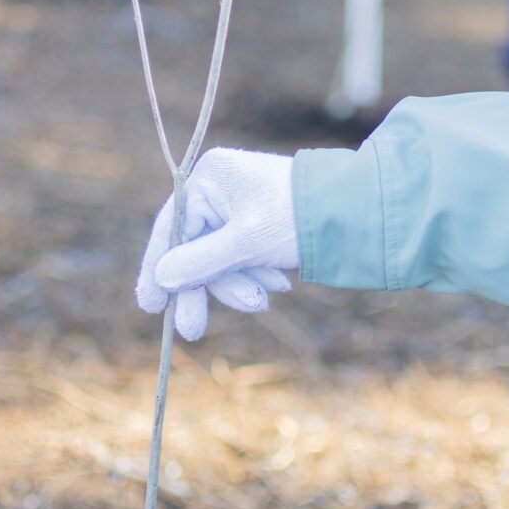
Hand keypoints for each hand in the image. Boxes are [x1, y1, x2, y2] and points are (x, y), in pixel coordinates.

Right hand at [134, 149, 298, 340]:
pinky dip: (254, 275)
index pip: (170, 228)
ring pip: (219, 258)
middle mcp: (218, 187)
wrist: (357, 213)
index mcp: (209, 177)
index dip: (158, 269)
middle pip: (194, 248)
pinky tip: (278, 282)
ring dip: (237, 284)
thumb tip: (161, 278)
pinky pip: (241, 257)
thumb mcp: (246, 244)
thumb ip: (199, 262)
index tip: (150, 306)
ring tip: (262, 299)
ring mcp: (237, 205)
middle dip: (205, 288)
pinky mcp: (256, 223)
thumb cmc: (298, 218)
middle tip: (193, 331)